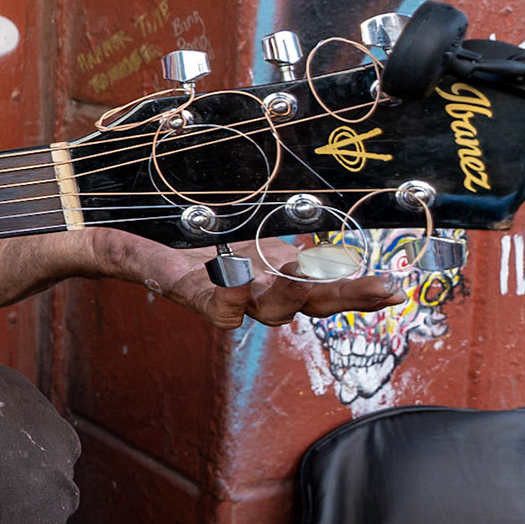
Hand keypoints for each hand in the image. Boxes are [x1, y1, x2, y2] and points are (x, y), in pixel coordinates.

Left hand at [104, 232, 404, 329]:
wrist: (124, 234)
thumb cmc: (189, 227)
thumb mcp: (244, 220)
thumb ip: (284, 221)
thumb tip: (332, 215)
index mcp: (275, 271)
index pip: (328, 289)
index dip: (362, 293)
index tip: (400, 290)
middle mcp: (256, 290)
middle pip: (309, 303)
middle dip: (347, 296)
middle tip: (384, 288)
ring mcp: (222, 294)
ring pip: (266, 308)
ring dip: (290, 292)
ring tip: (304, 273)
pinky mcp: (183, 290)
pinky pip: (213, 302)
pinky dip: (228, 292)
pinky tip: (236, 277)